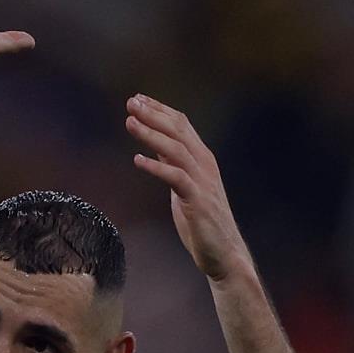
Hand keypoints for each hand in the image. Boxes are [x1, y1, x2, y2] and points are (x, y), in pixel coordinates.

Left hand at [125, 94, 251, 281]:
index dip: (159, 110)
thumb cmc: (201, 221)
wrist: (224, 254)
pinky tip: (137, 160)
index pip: (181, 125)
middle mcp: (205, 165)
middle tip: (131, 102)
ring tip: (130, 122)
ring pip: (176, 149)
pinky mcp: (197, 201)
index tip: (138, 98)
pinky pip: (176, 177)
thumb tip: (155, 146)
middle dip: (153, 114)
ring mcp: (203, 182)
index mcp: (202, 159)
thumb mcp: (183, 186)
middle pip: (178, 131)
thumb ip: (173, 165)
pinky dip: (156, 166)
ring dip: (151, 134)